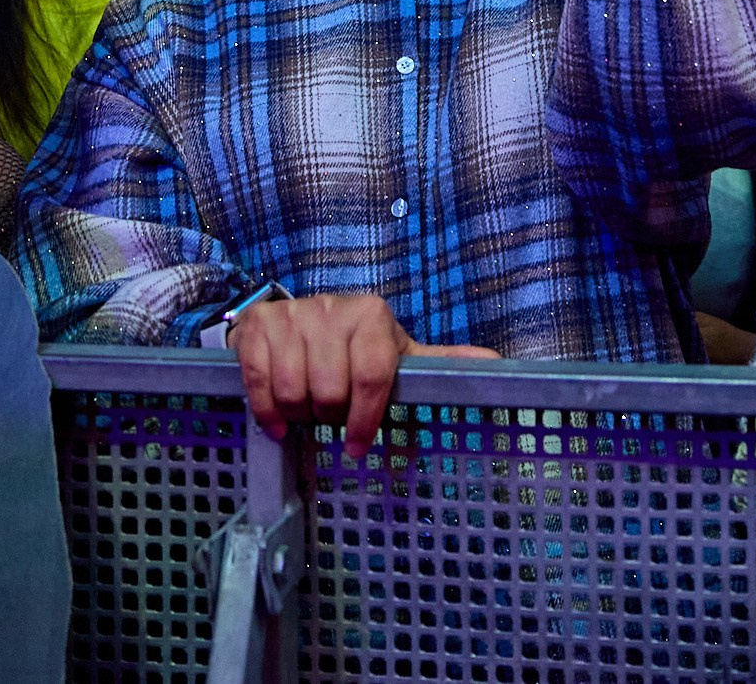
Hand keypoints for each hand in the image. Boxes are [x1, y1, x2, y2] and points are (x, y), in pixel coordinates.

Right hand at [229, 293, 497, 454]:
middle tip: (330, 417)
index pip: (372, 375)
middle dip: (328, 416)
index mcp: (372, 317)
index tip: (358, 447)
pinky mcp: (256, 324)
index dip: (365, 419)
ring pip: (291, 387)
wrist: (300, 320)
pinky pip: (257, 380)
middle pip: (327, 389)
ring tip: (306, 410)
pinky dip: (266, 410)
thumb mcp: (398, 354)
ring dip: (297, 413)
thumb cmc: (356, 348)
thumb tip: (500, 364)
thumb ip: (442, 362)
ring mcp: (291, 314)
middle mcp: (331, 308)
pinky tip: (276, 421)